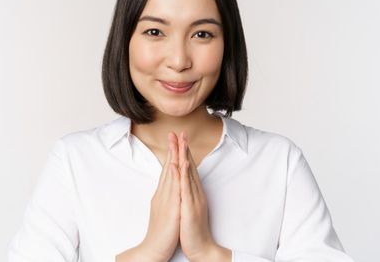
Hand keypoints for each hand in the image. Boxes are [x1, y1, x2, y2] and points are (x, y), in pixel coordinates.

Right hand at [132, 132, 182, 261]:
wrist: (154, 249)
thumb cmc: (160, 233)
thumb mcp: (164, 211)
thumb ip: (166, 198)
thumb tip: (169, 189)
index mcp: (163, 195)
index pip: (167, 171)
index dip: (171, 155)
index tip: (174, 140)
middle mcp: (163, 194)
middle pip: (168, 168)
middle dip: (172, 149)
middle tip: (174, 132)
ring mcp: (166, 200)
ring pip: (170, 174)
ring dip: (174, 157)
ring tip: (176, 142)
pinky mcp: (171, 209)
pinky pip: (173, 189)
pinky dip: (174, 176)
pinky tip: (175, 165)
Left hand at [177, 132, 230, 261]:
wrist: (201, 248)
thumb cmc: (192, 229)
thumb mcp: (187, 207)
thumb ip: (186, 195)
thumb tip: (182, 184)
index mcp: (192, 192)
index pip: (188, 169)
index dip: (183, 153)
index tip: (179, 138)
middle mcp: (195, 193)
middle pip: (189, 167)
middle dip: (184, 149)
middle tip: (180, 132)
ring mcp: (193, 199)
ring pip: (188, 174)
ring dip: (184, 156)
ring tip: (180, 141)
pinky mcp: (189, 208)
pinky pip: (185, 189)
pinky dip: (182, 175)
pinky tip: (179, 164)